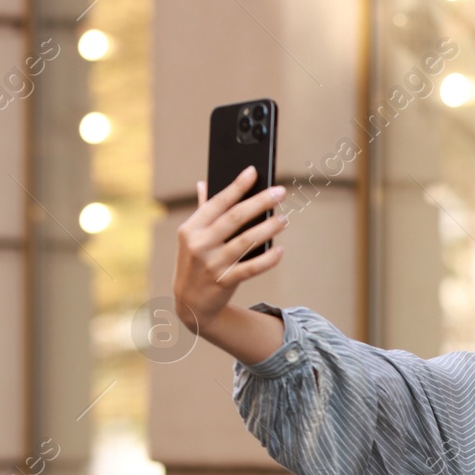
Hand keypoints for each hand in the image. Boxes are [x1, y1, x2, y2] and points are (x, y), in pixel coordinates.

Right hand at [173, 166, 287, 334]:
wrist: (191, 304)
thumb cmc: (195, 263)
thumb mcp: (191, 238)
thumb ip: (202, 211)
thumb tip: (204, 182)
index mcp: (190, 228)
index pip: (217, 202)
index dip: (236, 186)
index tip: (253, 171)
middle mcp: (199, 244)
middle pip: (234, 218)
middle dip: (259, 202)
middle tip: (280, 192)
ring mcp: (211, 263)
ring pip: (245, 242)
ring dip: (267, 228)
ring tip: (284, 219)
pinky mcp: (223, 282)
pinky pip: (250, 268)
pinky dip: (267, 259)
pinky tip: (281, 251)